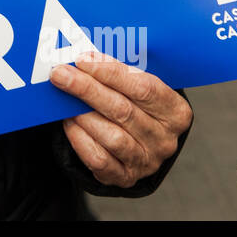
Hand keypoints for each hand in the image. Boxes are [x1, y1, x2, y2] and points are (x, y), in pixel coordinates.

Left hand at [50, 52, 191, 187]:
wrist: (139, 143)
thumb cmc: (136, 105)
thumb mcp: (138, 88)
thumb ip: (118, 74)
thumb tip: (84, 59)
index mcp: (176, 112)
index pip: (144, 87)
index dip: (110, 72)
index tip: (82, 59)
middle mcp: (165, 139)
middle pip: (123, 110)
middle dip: (87, 89)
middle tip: (60, 74)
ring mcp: (147, 161)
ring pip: (112, 136)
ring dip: (83, 115)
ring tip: (64, 100)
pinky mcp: (126, 177)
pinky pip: (99, 159)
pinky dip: (80, 140)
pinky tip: (69, 123)